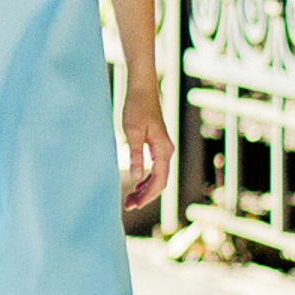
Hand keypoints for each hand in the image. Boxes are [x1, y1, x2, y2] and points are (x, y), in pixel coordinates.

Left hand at [121, 87, 172, 211]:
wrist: (141, 89)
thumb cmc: (135, 107)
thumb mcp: (132, 131)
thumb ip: (135, 154)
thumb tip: (135, 176)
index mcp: (163, 149)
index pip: (159, 181)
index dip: (147, 196)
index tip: (133, 205)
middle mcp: (166, 151)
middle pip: (160, 182)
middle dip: (146, 196)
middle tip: (128, 206)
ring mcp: (163, 148)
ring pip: (158, 176)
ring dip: (146, 189)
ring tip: (130, 198)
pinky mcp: (157, 144)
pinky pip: (155, 168)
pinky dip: (146, 179)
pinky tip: (136, 184)